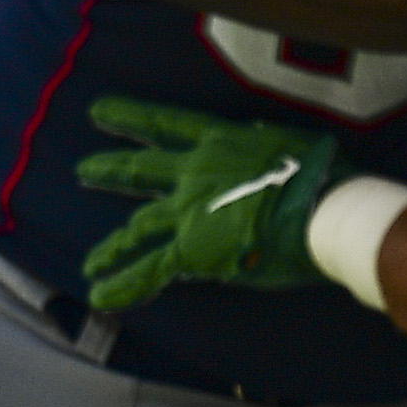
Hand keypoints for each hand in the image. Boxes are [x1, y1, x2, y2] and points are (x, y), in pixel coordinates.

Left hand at [74, 98, 341, 309]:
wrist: (320, 207)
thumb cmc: (323, 174)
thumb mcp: (289, 143)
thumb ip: (264, 151)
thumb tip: (264, 157)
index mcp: (220, 141)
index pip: (166, 124)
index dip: (130, 117)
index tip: (97, 111)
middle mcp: (194, 173)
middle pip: (141, 170)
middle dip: (109, 170)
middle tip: (83, 169)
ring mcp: (188, 211)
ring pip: (137, 226)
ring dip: (111, 246)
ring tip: (90, 262)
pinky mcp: (192, 249)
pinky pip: (149, 270)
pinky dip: (123, 285)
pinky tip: (99, 295)